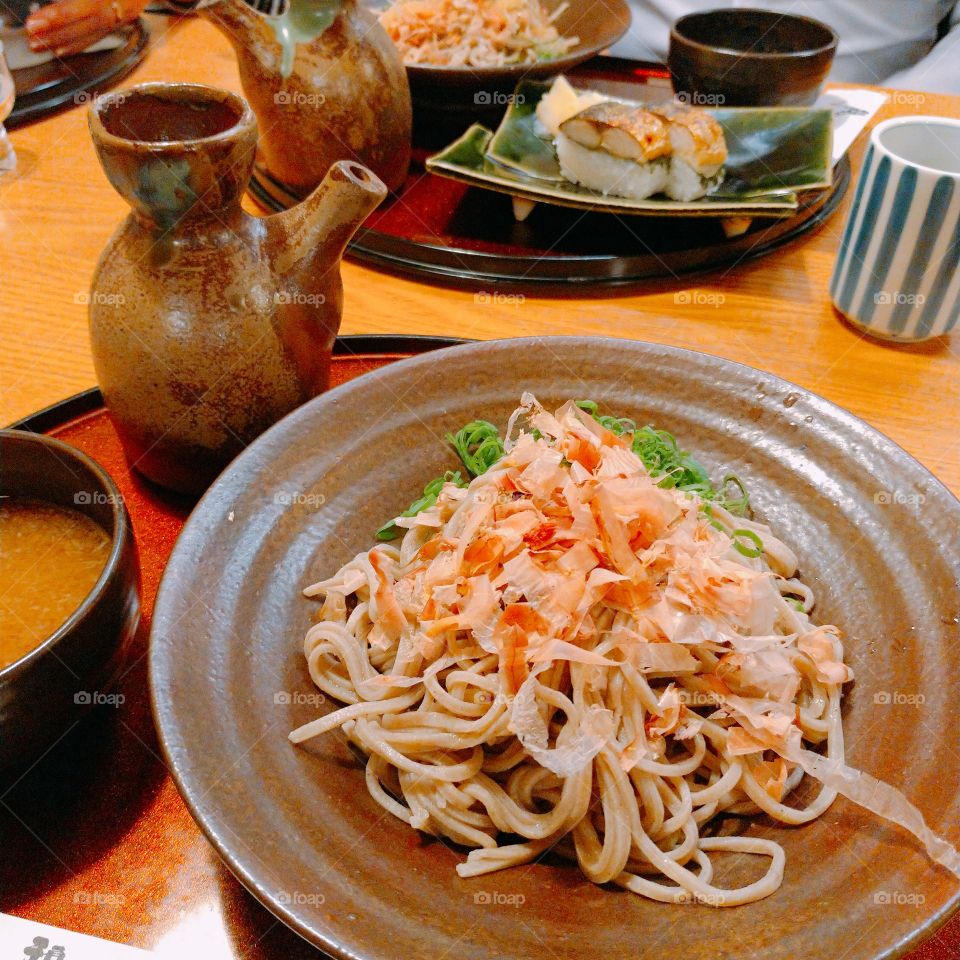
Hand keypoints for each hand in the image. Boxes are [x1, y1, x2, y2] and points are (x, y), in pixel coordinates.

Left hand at [25, 0, 148, 56]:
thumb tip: (59, 2)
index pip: (86, 7)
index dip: (59, 15)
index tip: (36, 21)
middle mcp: (119, 7)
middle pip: (87, 25)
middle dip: (58, 33)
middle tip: (33, 37)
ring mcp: (122, 15)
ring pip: (92, 33)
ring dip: (65, 42)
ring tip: (43, 46)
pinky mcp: (123, 19)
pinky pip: (99, 35)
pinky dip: (80, 44)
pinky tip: (63, 49)